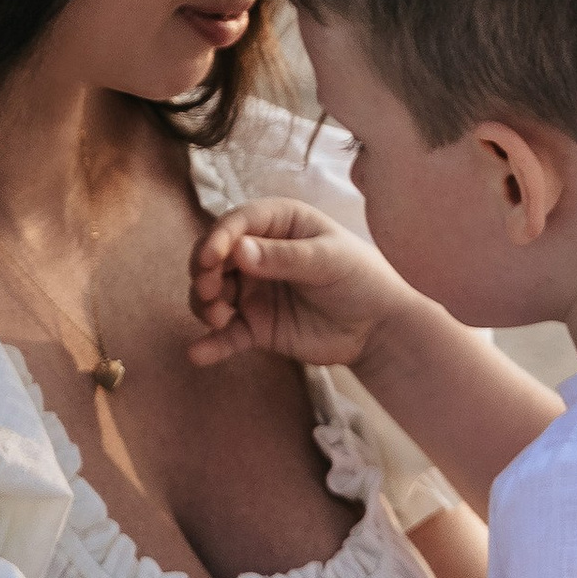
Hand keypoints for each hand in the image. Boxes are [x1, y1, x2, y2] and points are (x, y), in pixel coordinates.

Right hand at [188, 195, 407, 370]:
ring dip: (204, 304)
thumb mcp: (328, 260)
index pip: (237, 223)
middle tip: (210, 290)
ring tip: (216, 318)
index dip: (218, 238)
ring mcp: (254, 291)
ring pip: (213, 294)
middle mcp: (258, 254)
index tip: (211, 258)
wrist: (378, 328)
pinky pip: (227, 335)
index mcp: (279, 223)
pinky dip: (211, 344)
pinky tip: (198, 354)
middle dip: (204, 271)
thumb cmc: (361, 278)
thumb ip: (284, 257)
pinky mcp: (255, 326)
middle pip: (214, 257)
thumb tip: (237, 250)